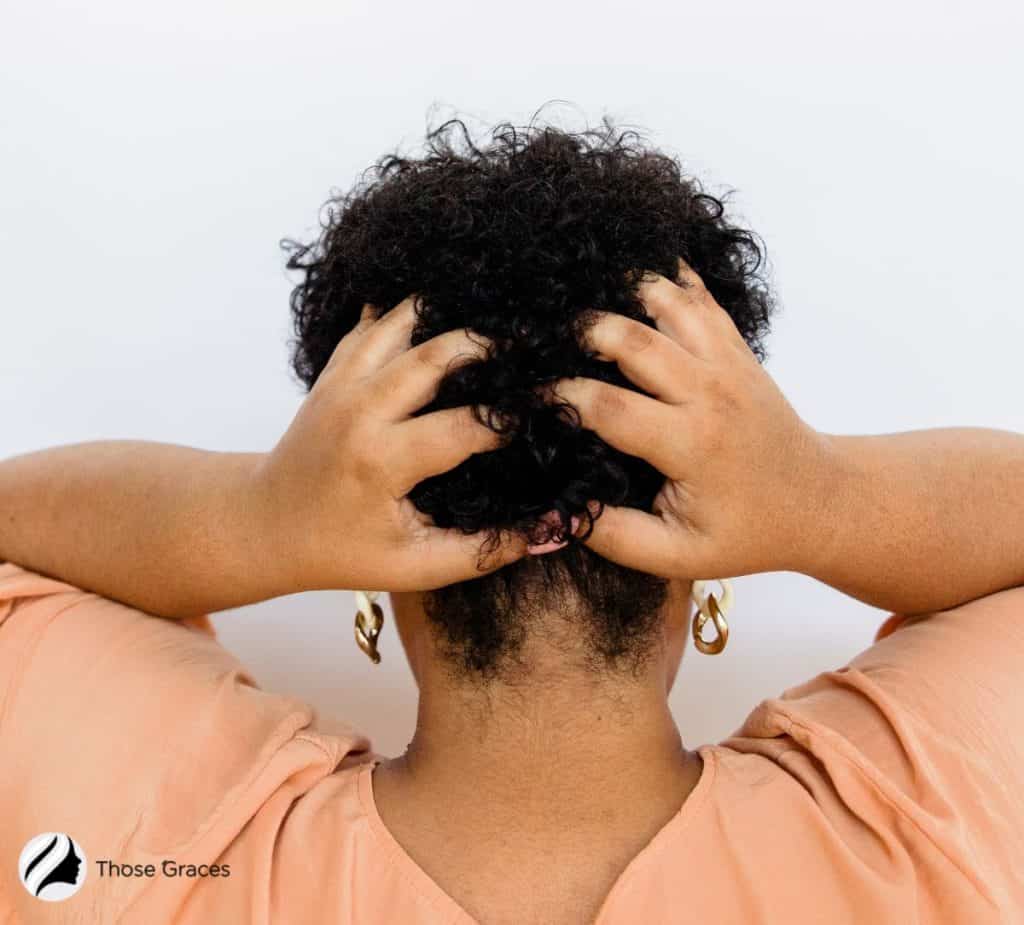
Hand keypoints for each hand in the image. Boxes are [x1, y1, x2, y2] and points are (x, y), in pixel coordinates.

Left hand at [255, 297, 528, 591]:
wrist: (263, 525)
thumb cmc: (340, 552)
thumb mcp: (414, 567)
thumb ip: (483, 551)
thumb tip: (553, 530)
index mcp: (382, 461)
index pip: (465, 426)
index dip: (512, 420)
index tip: (548, 413)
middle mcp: (359, 412)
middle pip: (435, 354)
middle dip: (490, 344)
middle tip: (534, 341)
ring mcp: (341, 385)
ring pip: (401, 321)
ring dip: (451, 314)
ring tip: (496, 316)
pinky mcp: (332, 373)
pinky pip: (374, 323)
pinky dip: (411, 311)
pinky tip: (446, 308)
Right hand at [539, 258, 836, 579]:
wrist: (817, 500)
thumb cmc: (747, 531)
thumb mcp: (681, 556)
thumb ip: (616, 536)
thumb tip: (557, 513)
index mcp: (691, 444)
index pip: (609, 406)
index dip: (559, 397)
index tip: (528, 397)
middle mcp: (710, 392)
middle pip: (632, 338)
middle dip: (579, 331)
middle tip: (542, 339)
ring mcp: (728, 362)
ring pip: (666, 300)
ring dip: (618, 293)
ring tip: (578, 300)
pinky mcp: (736, 348)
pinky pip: (697, 295)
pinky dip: (663, 276)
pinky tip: (628, 272)